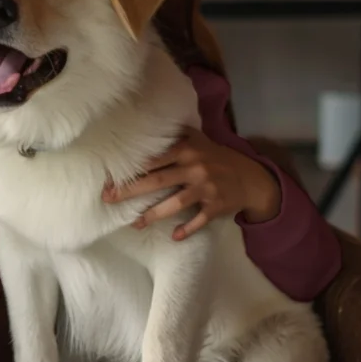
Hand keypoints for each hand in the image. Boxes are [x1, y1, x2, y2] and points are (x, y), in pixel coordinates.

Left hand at [101, 125, 281, 240]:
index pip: (153, 159)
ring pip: (176, 203)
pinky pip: (200, 220)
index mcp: (186, 150)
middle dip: (131, 190)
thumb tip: (143, 125)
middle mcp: (195, 168)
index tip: (109, 176)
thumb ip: (174, 135)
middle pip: (158, 180)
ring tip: (135, 223)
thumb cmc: (216, 157)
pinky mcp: (216, 206)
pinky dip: (188, 228)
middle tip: (108, 198)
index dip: (131, 168)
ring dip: (154, 214)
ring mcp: (206, 188)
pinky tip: (174, 236)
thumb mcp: (198, 140)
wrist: (251, 178)